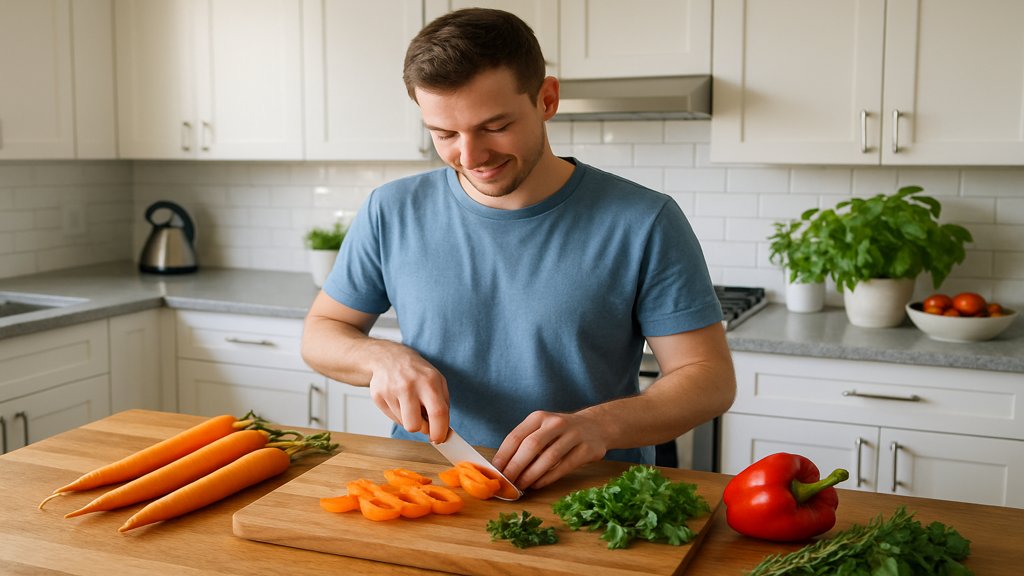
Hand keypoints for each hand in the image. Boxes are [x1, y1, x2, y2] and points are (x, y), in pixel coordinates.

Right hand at [366, 341, 449, 442]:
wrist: (389, 358)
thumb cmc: (417, 373)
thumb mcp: (437, 381)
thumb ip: (443, 405)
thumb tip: (444, 431)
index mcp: (429, 381)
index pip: (437, 413)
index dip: (439, 431)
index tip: (439, 439)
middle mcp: (409, 385)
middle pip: (415, 426)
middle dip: (422, 429)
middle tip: (424, 421)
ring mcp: (391, 390)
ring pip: (404, 424)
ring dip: (410, 419)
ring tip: (410, 404)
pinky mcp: (378, 396)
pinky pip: (392, 418)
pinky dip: (399, 414)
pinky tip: (399, 401)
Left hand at [491, 410, 608, 489]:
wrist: (595, 426)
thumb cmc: (560, 432)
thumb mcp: (541, 429)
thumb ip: (524, 444)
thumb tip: (502, 467)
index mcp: (539, 417)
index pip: (516, 436)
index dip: (503, 455)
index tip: (495, 472)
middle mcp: (556, 423)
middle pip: (531, 446)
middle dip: (516, 466)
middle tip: (507, 482)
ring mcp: (574, 434)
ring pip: (549, 457)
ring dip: (532, 475)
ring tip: (521, 486)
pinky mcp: (587, 449)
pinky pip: (564, 466)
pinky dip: (548, 478)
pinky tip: (537, 485)